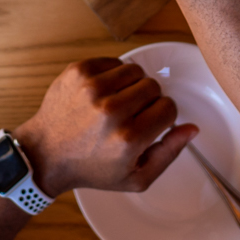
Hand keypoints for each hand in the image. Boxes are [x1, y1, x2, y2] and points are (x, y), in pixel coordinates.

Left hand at [14, 59, 197, 197]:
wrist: (46, 154)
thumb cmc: (92, 168)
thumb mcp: (136, 177)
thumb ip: (169, 153)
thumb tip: (192, 128)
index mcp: (128, 139)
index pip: (169, 108)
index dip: (164, 116)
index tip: (151, 123)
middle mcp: (110, 111)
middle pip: (154, 87)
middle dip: (149, 100)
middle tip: (133, 114)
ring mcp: (92, 88)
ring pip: (135, 70)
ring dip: (133, 84)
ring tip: (119, 101)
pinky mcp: (78, 72)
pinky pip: (113, 61)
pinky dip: (113, 74)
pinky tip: (104, 93)